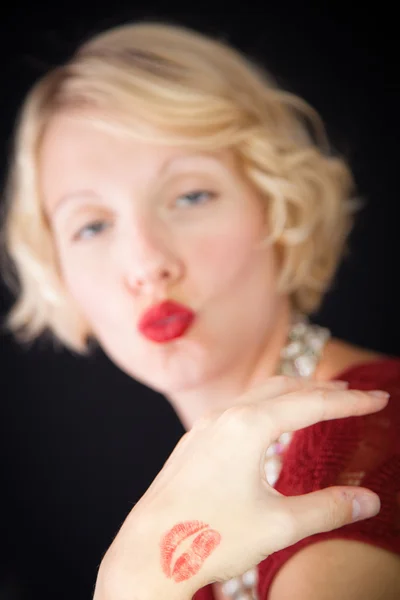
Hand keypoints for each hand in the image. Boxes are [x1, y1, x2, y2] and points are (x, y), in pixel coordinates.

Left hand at [95, 377, 386, 599]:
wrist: (149, 551)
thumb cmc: (210, 537)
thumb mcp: (278, 526)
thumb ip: (328, 509)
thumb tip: (369, 500)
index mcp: (249, 426)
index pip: (312, 404)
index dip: (350, 402)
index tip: (377, 400)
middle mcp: (225, 416)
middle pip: (285, 388)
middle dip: (322, 390)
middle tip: (354, 396)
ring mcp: (206, 425)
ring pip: (258, 394)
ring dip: (292, 393)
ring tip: (318, 401)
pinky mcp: (195, 439)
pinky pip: (238, 408)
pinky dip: (266, 405)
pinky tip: (271, 422)